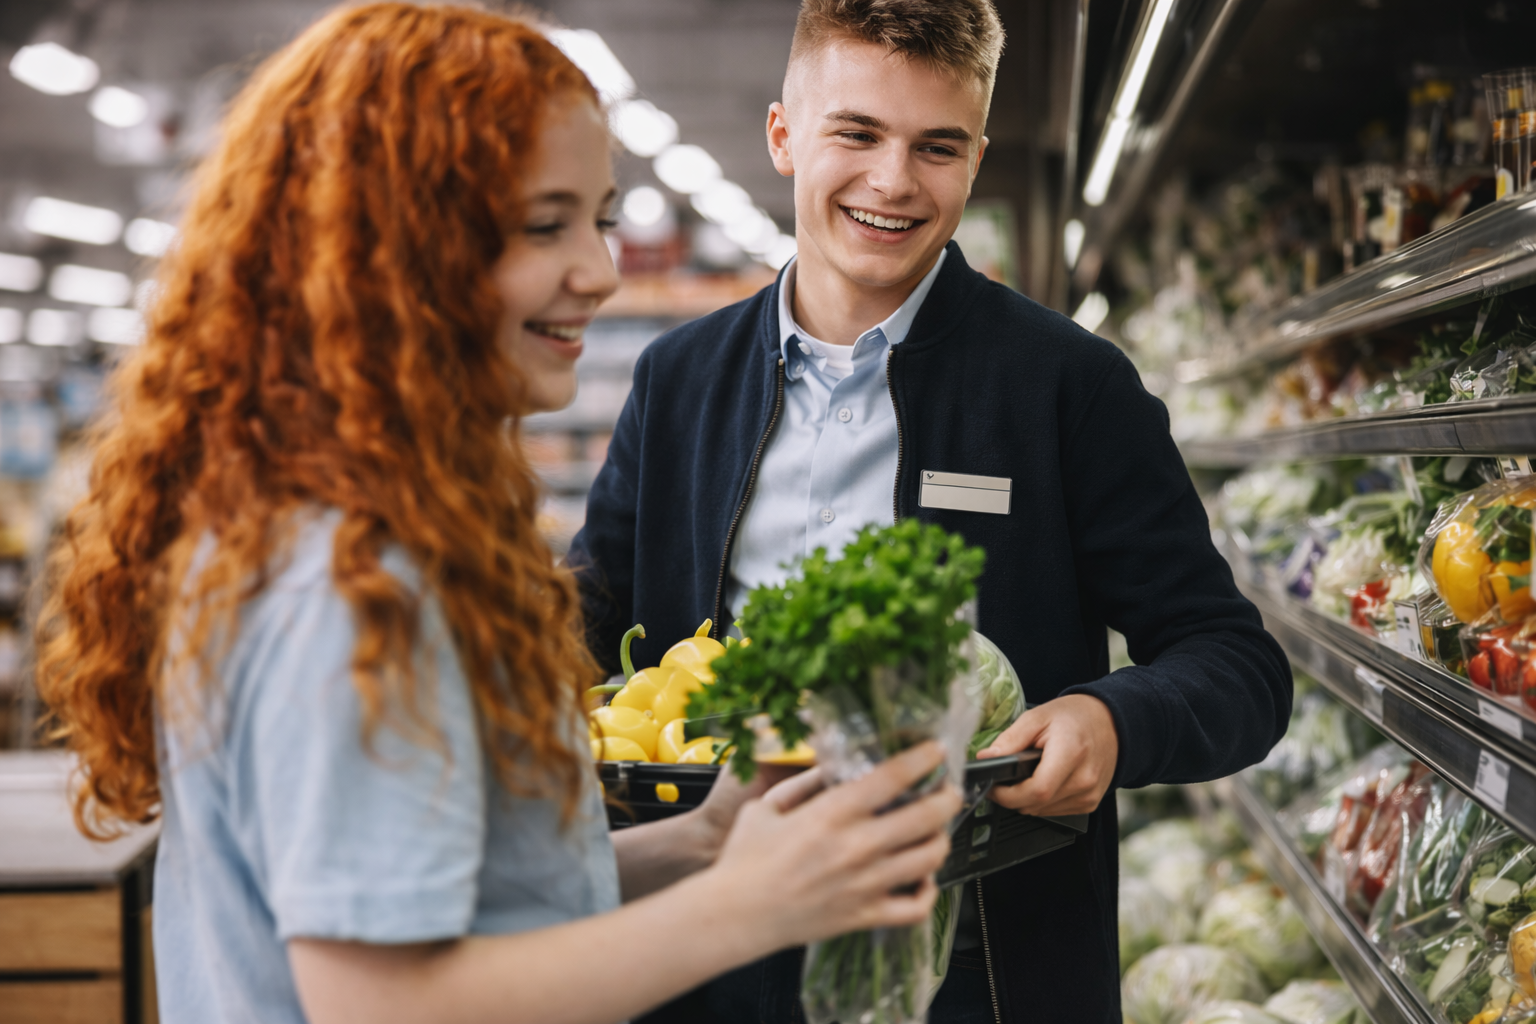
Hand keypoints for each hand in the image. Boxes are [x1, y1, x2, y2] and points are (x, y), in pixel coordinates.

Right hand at [708, 741, 960, 950]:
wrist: (734, 915)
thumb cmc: (744, 859)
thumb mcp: (767, 806)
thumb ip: (803, 784)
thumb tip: (832, 767)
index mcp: (831, 814)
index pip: (893, 777)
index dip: (923, 759)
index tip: (935, 750)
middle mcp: (856, 847)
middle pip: (926, 816)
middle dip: (947, 798)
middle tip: (947, 790)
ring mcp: (865, 884)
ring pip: (929, 859)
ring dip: (940, 840)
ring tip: (936, 831)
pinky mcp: (864, 915)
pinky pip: (916, 908)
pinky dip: (928, 892)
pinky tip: (922, 878)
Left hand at [977, 694, 1117, 815]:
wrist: (1110, 723)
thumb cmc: (1074, 717)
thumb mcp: (1037, 717)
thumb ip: (1010, 740)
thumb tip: (985, 758)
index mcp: (1071, 754)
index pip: (1036, 791)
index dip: (1008, 795)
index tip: (992, 786)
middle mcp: (1084, 780)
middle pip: (1036, 805)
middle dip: (1012, 796)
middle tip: (1004, 779)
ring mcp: (1089, 795)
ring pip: (1042, 811)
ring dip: (1027, 799)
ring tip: (1027, 774)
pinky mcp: (1090, 804)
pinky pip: (1055, 811)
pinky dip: (1042, 801)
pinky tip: (1044, 779)